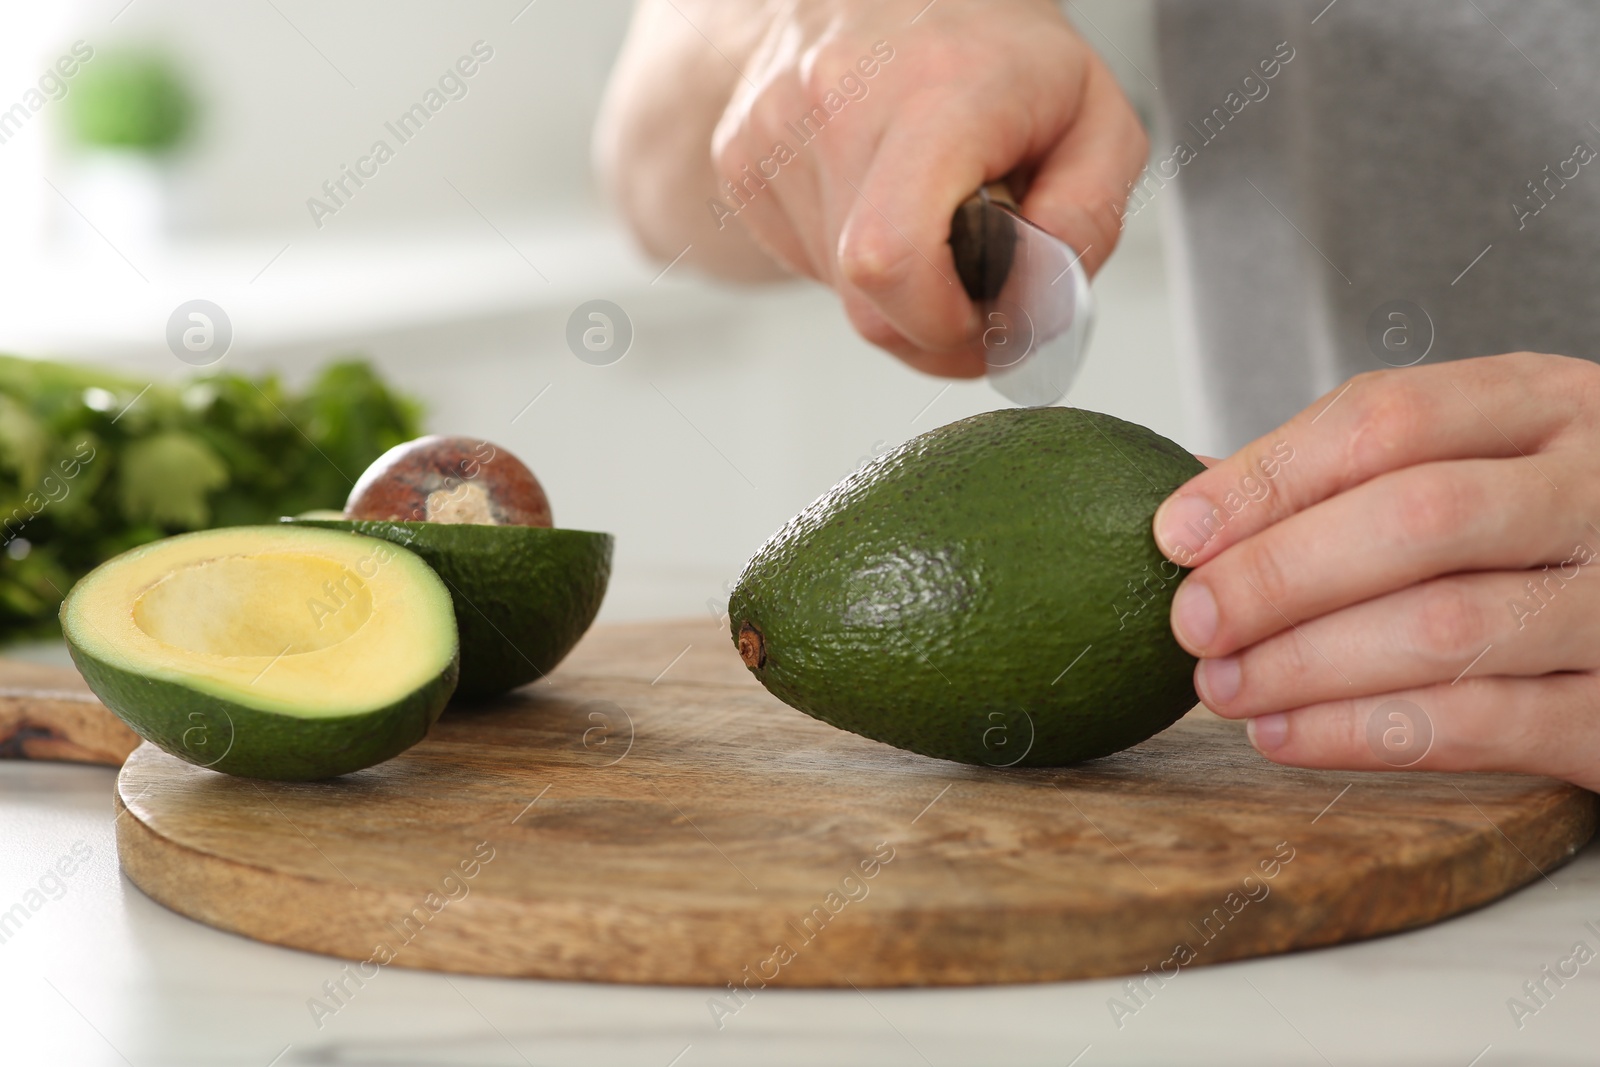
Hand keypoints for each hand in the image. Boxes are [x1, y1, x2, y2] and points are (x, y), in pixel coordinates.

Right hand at [598, 0, 1147, 377]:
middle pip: (868, 302)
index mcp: (936, 90)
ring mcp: (773, 129)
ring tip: (927, 210)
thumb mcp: (1099, 118)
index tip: (984, 317)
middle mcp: (838, 100)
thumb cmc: (1001, 54)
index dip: (942, 325)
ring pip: (839, 292)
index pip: (894, 259)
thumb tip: (1032, 310)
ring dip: (896, 285)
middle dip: (931, 322)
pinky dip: (852, 258)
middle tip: (975, 282)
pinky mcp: (738, 156)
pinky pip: (803, 262)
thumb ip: (1084, 223)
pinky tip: (878, 196)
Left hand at [1152, 352, 1599, 791]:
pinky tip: (1287, 734)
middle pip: (1415, 518)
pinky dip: (1366, 734)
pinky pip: (1488, 724)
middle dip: (1279, 576)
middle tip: (1192, 621)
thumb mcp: (1483, 457)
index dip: (1268, 478)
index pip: (1387, 418)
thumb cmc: (1551, 525)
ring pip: (1446, 628)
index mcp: (1548, 403)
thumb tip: (1192, 511)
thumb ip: (1352, 475)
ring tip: (1221, 688)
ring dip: (1307, 665)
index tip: (1176, 532)